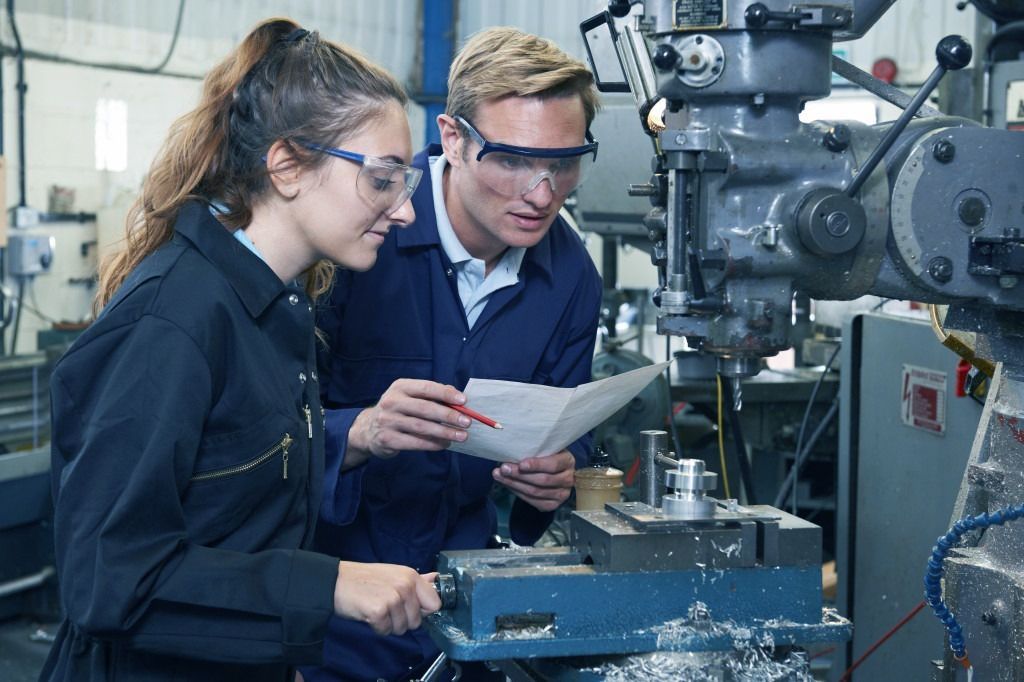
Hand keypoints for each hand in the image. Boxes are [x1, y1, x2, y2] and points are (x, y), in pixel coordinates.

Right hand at [333, 561, 441, 635]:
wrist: (335, 581)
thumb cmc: (364, 579)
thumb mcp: (394, 574)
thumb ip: (417, 580)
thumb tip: (437, 578)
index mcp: (411, 576)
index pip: (434, 603)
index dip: (422, 611)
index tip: (408, 608)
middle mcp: (405, 585)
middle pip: (417, 621)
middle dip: (402, 620)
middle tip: (386, 608)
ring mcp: (393, 598)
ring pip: (402, 628)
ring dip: (389, 624)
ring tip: (376, 609)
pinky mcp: (379, 611)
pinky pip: (385, 631)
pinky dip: (376, 627)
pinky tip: (368, 614)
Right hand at [346, 379, 470, 465]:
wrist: (368, 429)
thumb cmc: (398, 410)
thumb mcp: (410, 396)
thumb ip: (432, 394)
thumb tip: (457, 397)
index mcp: (400, 387)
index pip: (426, 388)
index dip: (446, 394)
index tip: (464, 400)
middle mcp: (391, 401)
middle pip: (425, 408)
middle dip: (449, 416)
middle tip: (467, 422)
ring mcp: (387, 421)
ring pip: (422, 427)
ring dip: (444, 432)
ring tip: (461, 436)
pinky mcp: (387, 439)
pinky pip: (415, 442)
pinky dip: (432, 444)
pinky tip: (444, 444)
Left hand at [492, 450, 575, 511]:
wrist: (554, 470)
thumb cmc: (547, 455)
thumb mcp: (545, 448)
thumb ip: (535, 450)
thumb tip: (513, 450)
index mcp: (568, 461)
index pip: (553, 465)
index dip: (536, 465)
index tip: (520, 464)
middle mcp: (568, 479)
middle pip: (542, 480)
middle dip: (520, 475)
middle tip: (503, 468)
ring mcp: (562, 494)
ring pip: (535, 492)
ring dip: (514, 484)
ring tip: (499, 475)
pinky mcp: (553, 505)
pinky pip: (533, 501)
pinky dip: (518, 493)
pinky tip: (508, 485)